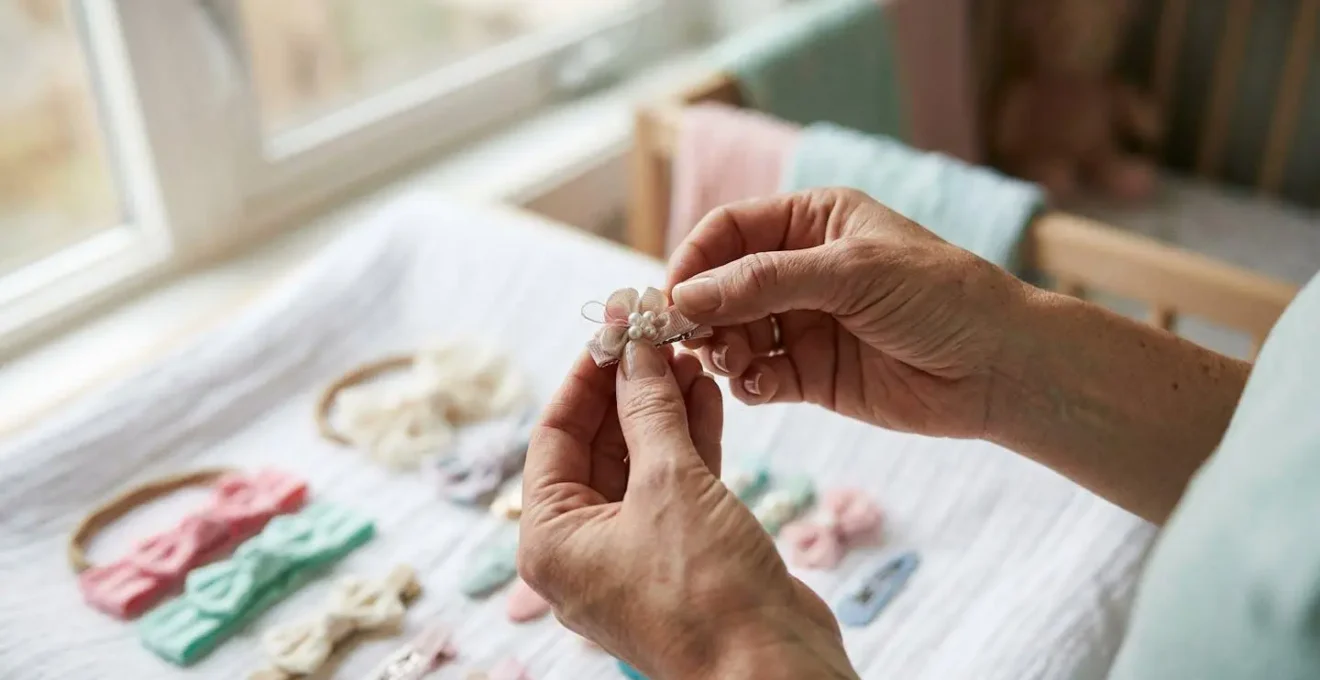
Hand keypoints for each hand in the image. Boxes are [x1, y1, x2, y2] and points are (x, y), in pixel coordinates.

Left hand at [518, 345, 856, 678]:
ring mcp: (636, 552)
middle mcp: (585, 547)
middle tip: (655, 333)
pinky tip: (706, 393)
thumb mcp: (669, 484)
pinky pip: (676, 484)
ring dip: (662, 406)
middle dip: (629, 387)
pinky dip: (689, 439)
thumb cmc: (706, 594)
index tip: (615, 326)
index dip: (587, 375)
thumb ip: (648, 408)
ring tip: (686, 353)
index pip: (555, 434)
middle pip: (597, 445)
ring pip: (641, 460)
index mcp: (552, 539)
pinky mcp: (684, 553)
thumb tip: (634, 348)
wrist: (773, 669)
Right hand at [667, 188, 1021, 438]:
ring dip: (721, 349)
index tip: (669, 297)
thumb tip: (685, 295)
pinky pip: (758, 376)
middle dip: (700, 312)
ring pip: (733, 334)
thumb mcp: (850, 273)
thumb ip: (764, 281)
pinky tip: (760, 387)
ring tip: (732, 362)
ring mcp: (805, 324)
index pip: (728, 231)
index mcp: (812, 222)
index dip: (693, 261)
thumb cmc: (940, 297)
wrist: (1000, 367)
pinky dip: (748, 383)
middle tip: (689, 339)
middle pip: (721, 285)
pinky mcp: (813, 375)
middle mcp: (801, 270)